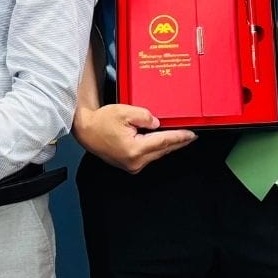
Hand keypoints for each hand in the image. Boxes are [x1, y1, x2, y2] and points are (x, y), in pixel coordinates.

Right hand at [72, 103, 195, 173]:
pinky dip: (156, 148)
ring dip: (166, 145)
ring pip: (156, 154)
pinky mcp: (129, 165)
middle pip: (162, 150)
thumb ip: (144, 116)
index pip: (163, 142)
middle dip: (177, 142)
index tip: (192, 135)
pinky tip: (161, 141)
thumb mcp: (124, 112)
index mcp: (135, 149)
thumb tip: (157, 123)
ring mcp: (132, 165)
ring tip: (178, 137)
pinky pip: (148, 156)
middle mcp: (135, 161)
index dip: (179, 138)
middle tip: (190, 136)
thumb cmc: (101, 122)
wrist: (86, 131)